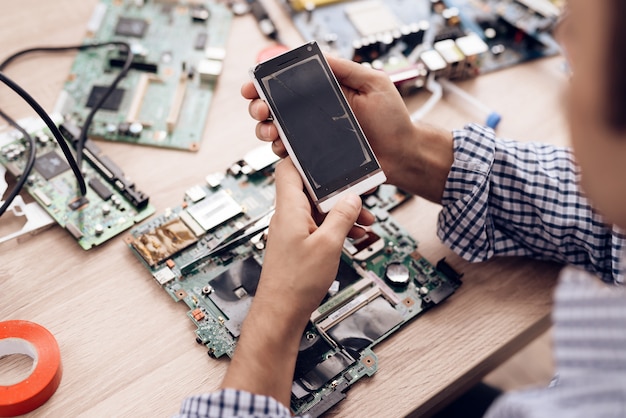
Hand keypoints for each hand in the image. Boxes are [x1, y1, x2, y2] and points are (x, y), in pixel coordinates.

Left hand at [221, 157, 365, 405]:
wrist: (282, 312)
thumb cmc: (296, 282)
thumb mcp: (328, 245)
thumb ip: (342, 216)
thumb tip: (352, 196)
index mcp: (288, 209)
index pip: (289, 168)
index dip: (306, 157)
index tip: (327, 152)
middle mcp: (287, 216)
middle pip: (311, 188)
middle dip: (338, 190)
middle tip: (362, 193)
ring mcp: (292, 230)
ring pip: (319, 209)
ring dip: (342, 212)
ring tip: (368, 220)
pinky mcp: (298, 243)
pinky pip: (319, 226)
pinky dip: (337, 227)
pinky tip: (355, 235)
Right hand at [241, 55, 453, 202]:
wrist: (402, 155)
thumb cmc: (393, 120)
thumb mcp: (373, 83)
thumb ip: (345, 69)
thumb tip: (316, 56)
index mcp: (325, 92)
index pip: (289, 84)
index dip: (266, 83)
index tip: (254, 85)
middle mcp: (315, 113)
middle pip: (275, 107)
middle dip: (259, 106)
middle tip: (261, 109)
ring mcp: (313, 137)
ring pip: (276, 131)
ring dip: (264, 129)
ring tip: (269, 130)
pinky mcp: (316, 158)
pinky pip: (290, 154)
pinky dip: (279, 150)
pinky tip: (281, 147)